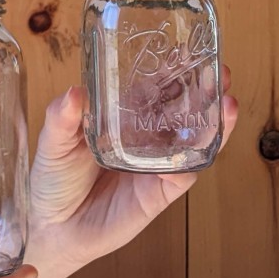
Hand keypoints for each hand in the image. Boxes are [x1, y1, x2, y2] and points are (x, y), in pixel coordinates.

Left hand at [26, 68, 238, 271]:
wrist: (52, 229)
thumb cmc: (52, 180)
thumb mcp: (53, 143)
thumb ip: (61, 118)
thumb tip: (74, 93)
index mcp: (122, 118)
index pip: (154, 88)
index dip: (173, 69)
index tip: (187, 48)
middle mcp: (144, 138)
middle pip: (183, 109)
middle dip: (205, 89)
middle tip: (222, 70)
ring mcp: (155, 165)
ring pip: (193, 139)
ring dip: (213, 120)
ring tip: (227, 100)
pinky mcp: (159, 194)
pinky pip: (184, 174)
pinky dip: (195, 158)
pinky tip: (205, 142)